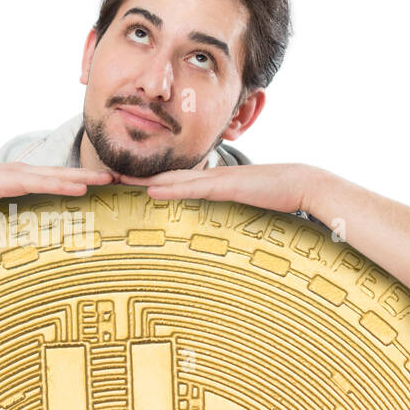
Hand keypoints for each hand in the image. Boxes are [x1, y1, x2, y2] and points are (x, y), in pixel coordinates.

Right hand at [0, 162, 114, 222]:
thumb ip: (3, 210)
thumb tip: (15, 225)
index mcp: (16, 178)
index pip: (53, 178)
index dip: (77, 179)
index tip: (100, 183)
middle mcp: (20, 172)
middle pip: (62, 173)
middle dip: (89, 174)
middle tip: (116, 178)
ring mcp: (15, 175)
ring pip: (57, 176)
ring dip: (84, 177)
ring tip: (108, 180)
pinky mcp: (8, 182)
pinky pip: (42, 184)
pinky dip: (63, 185)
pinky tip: (81, 188)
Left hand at [116, 162, 325, 214]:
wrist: (303, 183)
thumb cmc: (277, 197)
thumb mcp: (245, 205)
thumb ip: (228, 212)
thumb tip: (213, 233)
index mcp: (212, 182)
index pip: (174, 182)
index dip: (147, 183)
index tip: (122, 185)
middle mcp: (210, 177)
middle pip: (165, 177)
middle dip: (136, 178)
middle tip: (106, 179)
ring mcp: (217, 180)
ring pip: (173, 179)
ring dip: (144, 181)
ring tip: (117, 180)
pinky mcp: (227, 186)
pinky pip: (194, 188)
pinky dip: (171, 189)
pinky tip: (151, 191)